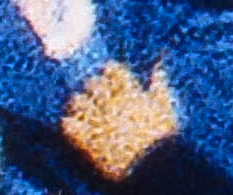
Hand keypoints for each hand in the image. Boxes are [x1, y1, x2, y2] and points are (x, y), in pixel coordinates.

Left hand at [62, 65, 179, 180]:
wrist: (150, 163)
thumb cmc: (161, 135)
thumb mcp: (165, 108)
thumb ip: (159, 87)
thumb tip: (157, 69)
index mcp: (131, 93)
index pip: (115, 72)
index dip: (110, 69)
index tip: (107, 70)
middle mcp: (112, 103)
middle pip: (94, 84)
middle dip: (91, 84)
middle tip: (92, 88)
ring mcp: (98, 120)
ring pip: (78, 102)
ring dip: (77, 102)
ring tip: (78, 104)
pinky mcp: (88, 138)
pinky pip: (70, 126)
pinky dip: (67, 123)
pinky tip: (67, 122)